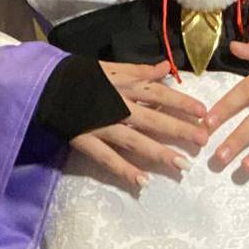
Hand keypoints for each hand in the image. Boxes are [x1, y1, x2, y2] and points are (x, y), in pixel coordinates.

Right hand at [71, 59, 209, 189]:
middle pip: (152, 118)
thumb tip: (166, 66)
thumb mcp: (112, 68)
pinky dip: (124, 170)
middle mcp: (116, 106)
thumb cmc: (81, 76)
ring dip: (159, 153)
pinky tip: (143, 181)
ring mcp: (101, 125)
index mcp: (123, 86)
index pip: (158, 93)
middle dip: (178, 130)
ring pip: (134, 140)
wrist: (44, 85)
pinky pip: (107, 158)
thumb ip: (140, 70)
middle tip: (202, 141)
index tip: (203, 113)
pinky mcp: (86, 141)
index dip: (181, 103)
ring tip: (182, 165)